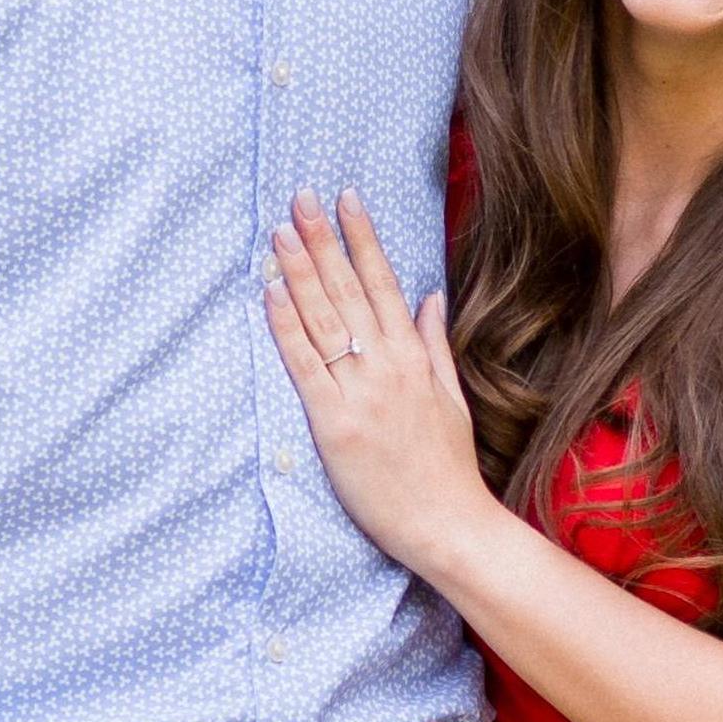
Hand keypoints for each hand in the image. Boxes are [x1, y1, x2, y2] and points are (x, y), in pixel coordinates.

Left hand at [266, 189, 501, 586]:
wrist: (447, 523)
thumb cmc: (448, 467)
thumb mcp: (451, 397)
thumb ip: (435, 343)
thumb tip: (428, 297)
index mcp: (414, 356)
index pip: (384, 281)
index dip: (362, 237)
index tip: (345, 198)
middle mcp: (387, 365)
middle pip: (347, 290)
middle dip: (321, 239)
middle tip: (300, 197)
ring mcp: (359, 392)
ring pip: (323, 319)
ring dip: (298, 271)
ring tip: (279, 232)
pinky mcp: (333, 423)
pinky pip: (304, 365)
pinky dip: (285, 326)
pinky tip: (270, 293)